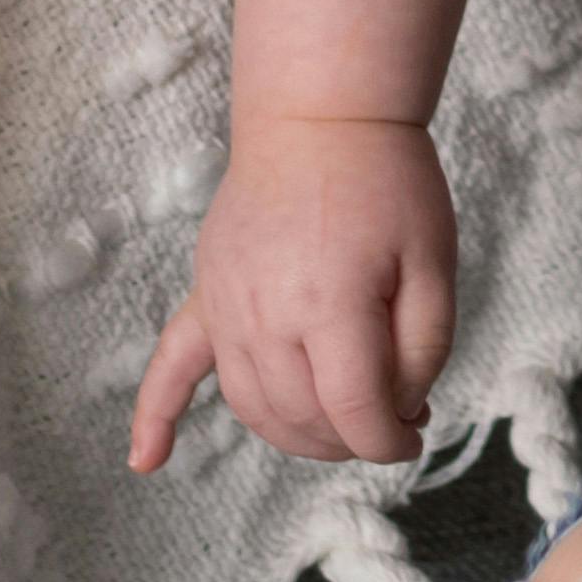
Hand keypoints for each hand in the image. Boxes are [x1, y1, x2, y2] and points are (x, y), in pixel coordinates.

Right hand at [133, 111, 454, 469]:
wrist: (321, 118)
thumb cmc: (388, 185)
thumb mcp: (435, 264)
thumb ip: (423, 349)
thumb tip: (397, 413)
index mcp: (330, 307)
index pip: (353, 413)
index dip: (389, 441)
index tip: (414, 438)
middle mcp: (266, 317)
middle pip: (302, 419)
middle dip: (352, 438)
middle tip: (390, 419)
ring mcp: (226, 308)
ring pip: (251, 409)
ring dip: (296, 436)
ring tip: (339, 425)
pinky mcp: (205, 296)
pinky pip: (171, 365)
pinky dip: (154, 417)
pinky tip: (146, 462)